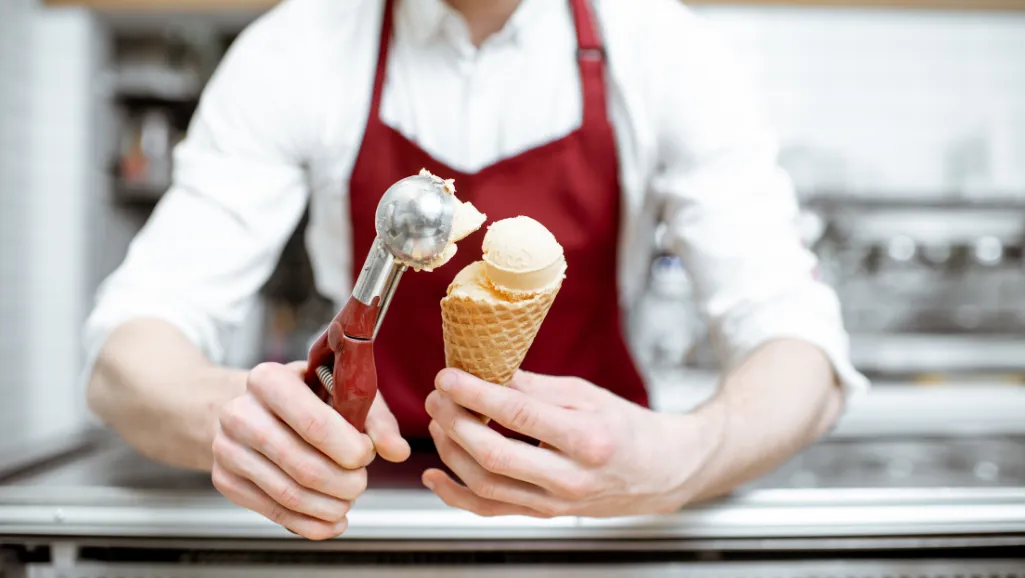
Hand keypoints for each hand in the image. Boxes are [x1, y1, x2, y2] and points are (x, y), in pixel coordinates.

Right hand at [212, 361, 410, 539]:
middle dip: (344, 482)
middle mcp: (239, 412)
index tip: (366, 455)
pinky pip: (274, 512)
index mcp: (268, 379)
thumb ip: (375, 419)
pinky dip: (311, 524)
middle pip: (303, 464)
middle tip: (361, 482)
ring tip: (348, 500)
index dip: (348, 448)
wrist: (251, 407)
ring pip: (288, 494)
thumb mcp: (342, 392)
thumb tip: (396, 451)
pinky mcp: (225, 479)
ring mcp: (227, 448)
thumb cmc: (303, 395)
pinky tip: (332, 519)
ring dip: (330, 506)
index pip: (314, 423)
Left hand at [422, 369, 717, 517]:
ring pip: (487, 486)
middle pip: (495, 455)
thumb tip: (487, 372)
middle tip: (436, 398)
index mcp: (587, 438)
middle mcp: (571, 477)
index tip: (448, 376)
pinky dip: (457, 496)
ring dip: (451, 453)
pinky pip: (492, 511)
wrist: (661, 471)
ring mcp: (556, 503)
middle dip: (455, 423)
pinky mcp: (544, 515)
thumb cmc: (627, 428)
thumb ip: (536, 387)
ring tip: (439, 422)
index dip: (476, 394)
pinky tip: (436, 475)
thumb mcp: (587, 394)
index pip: (519, 414)